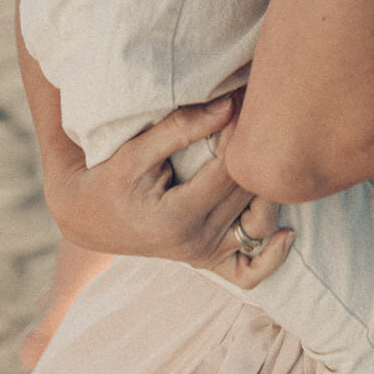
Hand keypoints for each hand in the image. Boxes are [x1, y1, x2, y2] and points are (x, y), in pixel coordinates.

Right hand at [45, 96, 293, 290]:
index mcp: (178, 218)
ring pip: (259, 225)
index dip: (243, 133)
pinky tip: (287, 231)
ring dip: (271, 190)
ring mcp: (204, 256)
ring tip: (268, 153)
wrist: (86, 216)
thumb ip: (180, 130)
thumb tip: (228, 106)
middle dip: (259, 153)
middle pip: (249, 194)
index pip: (231, 170)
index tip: (245, 100)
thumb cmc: (107, 178)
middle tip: (262, 115)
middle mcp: (196, 243)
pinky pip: (249, 273)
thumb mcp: (135, 151)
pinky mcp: (207, 261)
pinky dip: (272, 257)